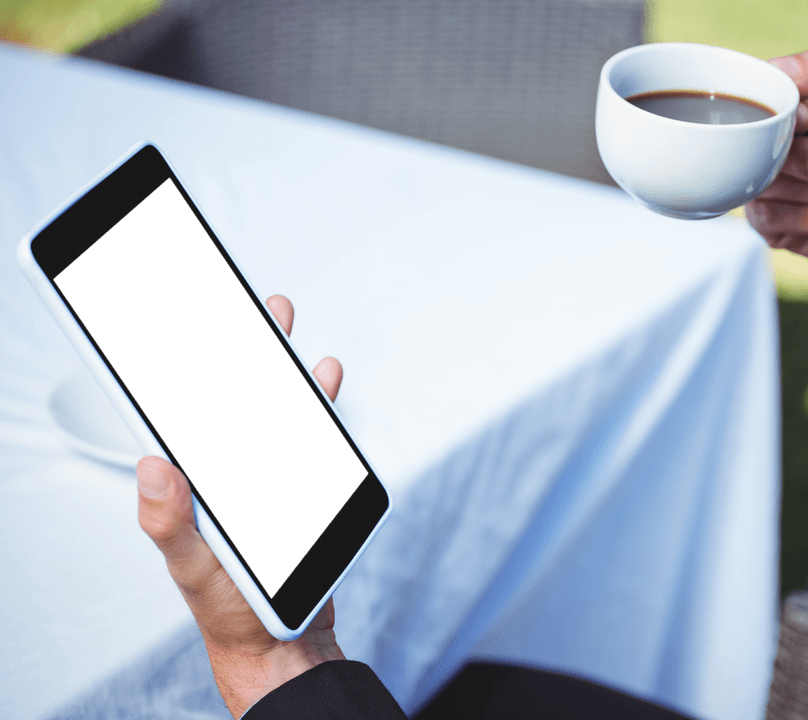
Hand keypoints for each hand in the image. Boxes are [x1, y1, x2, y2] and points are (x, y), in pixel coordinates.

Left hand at [136, 295, 345, 718]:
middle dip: (232, 343)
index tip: (175, 322)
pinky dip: (315, 399)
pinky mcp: (298, 480)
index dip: (174, 367)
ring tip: (278, 319)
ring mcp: (263, 472)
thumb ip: (171, 521)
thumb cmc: (230, 609)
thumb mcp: (194, 568)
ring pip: (268, 404)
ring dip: (273, 359)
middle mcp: (224, 469)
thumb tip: (153, 462)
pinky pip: (307, 429)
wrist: (283, 637)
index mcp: (192, 479)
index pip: (178, 411)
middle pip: (226, 395)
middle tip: (238, 301)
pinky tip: (321, 375)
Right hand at [746, 49, 807, 288]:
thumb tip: (777, 68)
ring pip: (766, 185)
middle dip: (807, 160)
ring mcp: (765, 188)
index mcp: (784, 114)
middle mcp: (767, 149)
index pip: (755, 104)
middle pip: (758, 148)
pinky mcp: (769, 226)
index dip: (779, 116)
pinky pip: (774, 218)